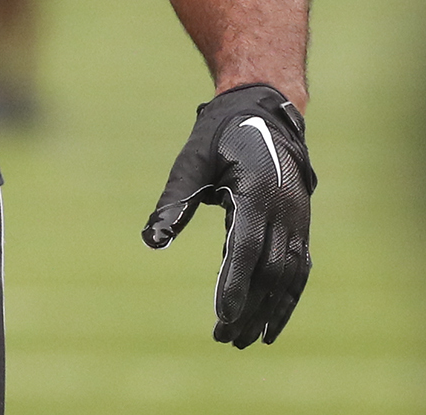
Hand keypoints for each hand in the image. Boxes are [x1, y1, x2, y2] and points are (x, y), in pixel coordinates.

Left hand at [142, 83, 314, 346]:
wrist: (262, 114)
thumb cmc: (218, 137)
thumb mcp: (191, 161)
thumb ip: (173, 200)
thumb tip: (152, 241)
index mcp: (258, 191)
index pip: (248, 247)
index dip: (236, 282)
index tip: (223, 314)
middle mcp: (285, 209)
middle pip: (271, 270)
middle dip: (250, 307)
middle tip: (224, 338)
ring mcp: (299, 219)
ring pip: (289, 276)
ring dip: (270, 311)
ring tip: (245, 340)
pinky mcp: (301, 226)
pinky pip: (299, 270)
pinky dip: (287, 299)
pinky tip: (271, 323)